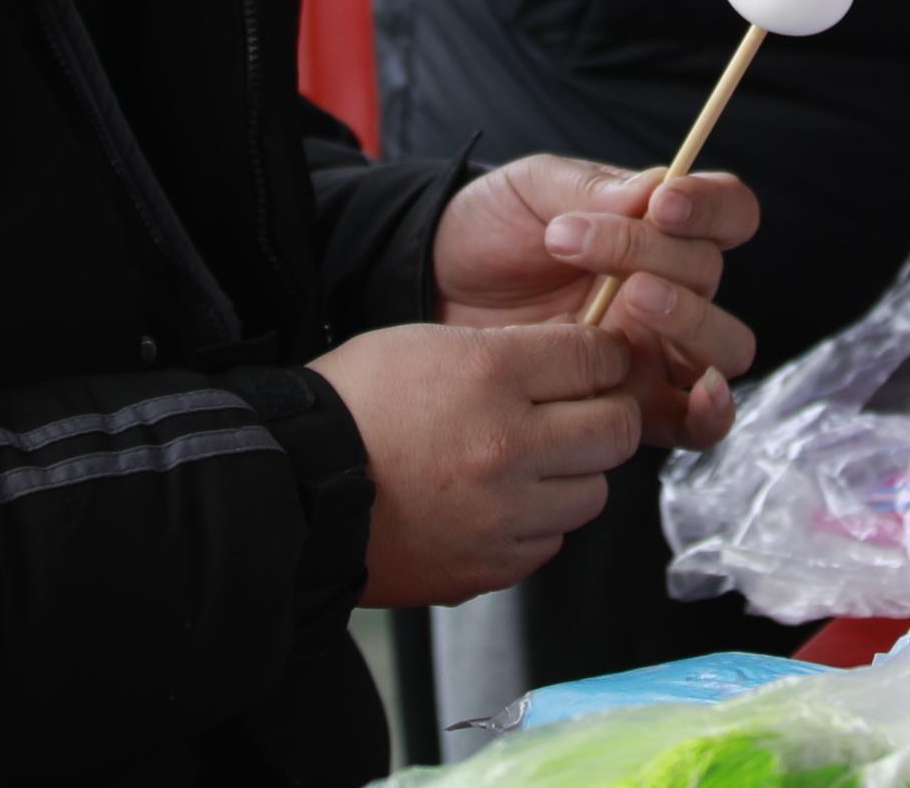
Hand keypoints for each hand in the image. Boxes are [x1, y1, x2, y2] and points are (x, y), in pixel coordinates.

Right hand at [311, 320, 645, 607]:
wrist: (292, 491)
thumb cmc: (351, 407)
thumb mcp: (425, 343)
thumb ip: (507, 352)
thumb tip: (572, 361)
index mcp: (490, 377)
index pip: (597, 358)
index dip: (604, 355)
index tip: (598, 361)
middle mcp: (507, 447)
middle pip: (616, 430)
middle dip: (606, 414)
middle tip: (582, 411)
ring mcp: (502, 515)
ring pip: (592, 493)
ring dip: (573, 475)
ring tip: (532, 463)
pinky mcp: (489, 566)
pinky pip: (549, 542)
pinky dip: (536, 523)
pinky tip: (499, 504)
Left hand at [429, 155, 758, 448]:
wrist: (430, 290)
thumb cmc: (486, 231)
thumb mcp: (529, 190)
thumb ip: (591, 189)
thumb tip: (656, 188)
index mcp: (657, 229)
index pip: (727, 212)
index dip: (711, 205)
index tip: (662, 204)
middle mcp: (669, 290)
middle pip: (712, 277)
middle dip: (663, 257)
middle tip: (585, 247)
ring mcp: (653, 351)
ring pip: (721, 347)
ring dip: (688, 320)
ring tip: (628, 300)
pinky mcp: (630, 406)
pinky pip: (696, 423)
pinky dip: (711, 411)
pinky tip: (694, 393)